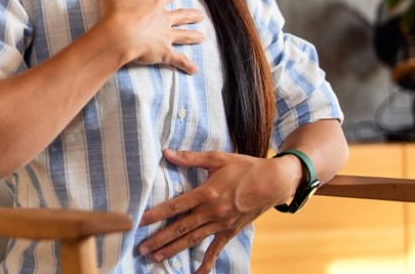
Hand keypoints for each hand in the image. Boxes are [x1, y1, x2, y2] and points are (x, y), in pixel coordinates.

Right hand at [97, 0, 204, 73]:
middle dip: (191, 15)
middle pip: (181, 15)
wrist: (117, 35)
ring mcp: (166, 37)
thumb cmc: (114, 15)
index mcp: (153, 4)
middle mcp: (164, 20)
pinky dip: (187, 65)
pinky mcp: (164, 53)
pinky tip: (195, 70)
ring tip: (203, 37)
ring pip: (184, 36)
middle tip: (201, 16)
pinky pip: (179, 60)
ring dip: (194, 36)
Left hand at [137, 149, 299, 273]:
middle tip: (141, 248)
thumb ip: (190, 158)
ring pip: (193, 240)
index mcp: (206, 193)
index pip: (176, 206)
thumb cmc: (245, 167)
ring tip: (156, 257)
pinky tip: (197, 273)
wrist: (274, 182)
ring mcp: (222, 224)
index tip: (140, 221)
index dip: (157, 214)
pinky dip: (207, 263)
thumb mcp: (217, 158)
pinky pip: (216, 249)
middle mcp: (212, 212)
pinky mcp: (231, 231)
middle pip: (180, 228)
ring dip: (173, 249)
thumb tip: (167, 152)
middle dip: (159, 239)